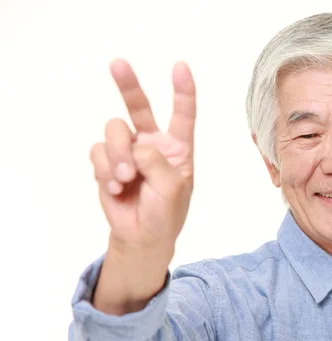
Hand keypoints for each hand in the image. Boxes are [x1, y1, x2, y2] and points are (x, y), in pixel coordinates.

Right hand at [90, 59, 195, 249]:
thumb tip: (133, 146)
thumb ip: (156, 161)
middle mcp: (152, 143)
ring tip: (125, 179)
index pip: (182, 115)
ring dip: (117, 155)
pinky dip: (104, 169)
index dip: (183, 91)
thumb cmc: (165, 214)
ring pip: (114, 131)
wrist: (140, 236)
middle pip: (139, 107)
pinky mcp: (107, 161)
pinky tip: (115, 187)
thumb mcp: (172, 188)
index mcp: (177, 148)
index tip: (180, 67)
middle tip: (118, 64)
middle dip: (128, 85)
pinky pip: (98, 151)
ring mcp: (128, 151)